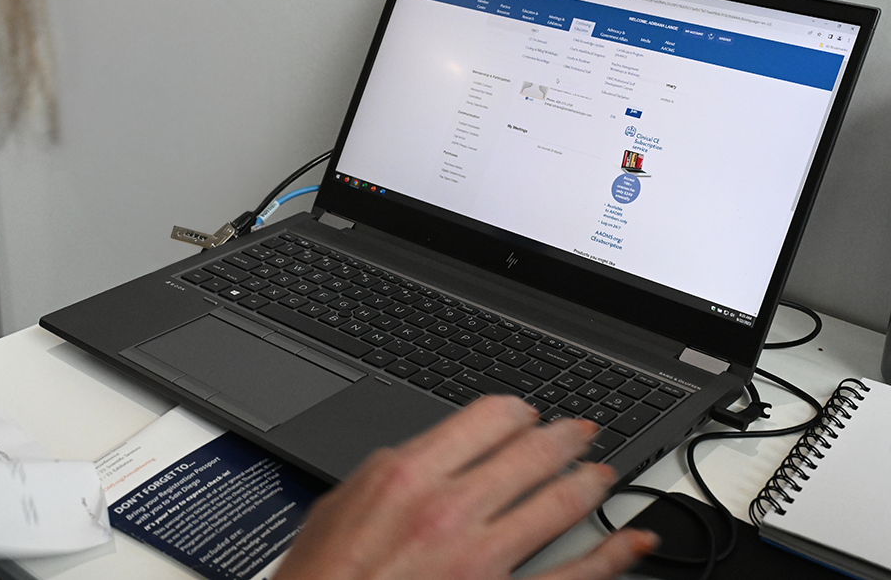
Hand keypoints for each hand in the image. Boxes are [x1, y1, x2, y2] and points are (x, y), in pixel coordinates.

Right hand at [274, 395, 656, 579]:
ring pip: (560, 505)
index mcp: (410, 475)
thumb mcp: (339, 505)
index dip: (517, 411)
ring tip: (603, 473)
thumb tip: (430, 451)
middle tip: (581, 431)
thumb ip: (393, 472)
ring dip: (590, 483)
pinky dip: (615, 555)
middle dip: (565, 437)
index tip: (525, 415)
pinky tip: (636, 541)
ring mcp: (484, 561)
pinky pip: (575, 575)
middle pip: (533, 453)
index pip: (489, 418)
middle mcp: (452, 511)